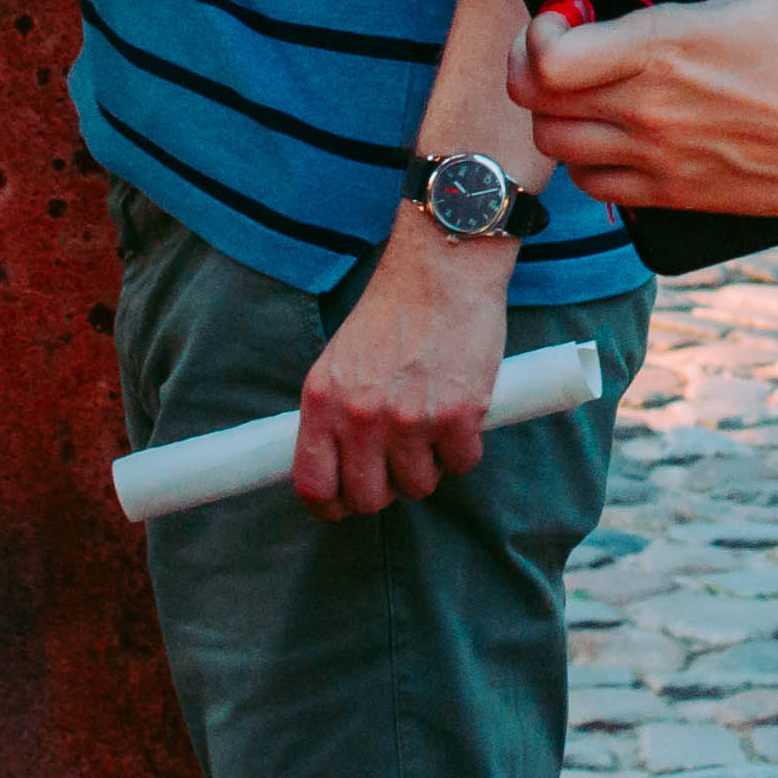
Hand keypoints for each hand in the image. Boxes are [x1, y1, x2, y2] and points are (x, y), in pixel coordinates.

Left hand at [295, 221, 514, 516]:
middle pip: (368, 497)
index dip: (329, 507)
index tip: (342, 506)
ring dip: (429, 467)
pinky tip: (462, 417)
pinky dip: (464, 449)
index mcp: (323, 401)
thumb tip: (340, 464)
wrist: (442, 271)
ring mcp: (411, 419)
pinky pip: (461, 463)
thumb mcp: (340, 360)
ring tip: (433, 428)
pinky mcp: (459, 414)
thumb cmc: (394, 312)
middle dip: (386, 491)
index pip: (313, 484)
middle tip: (399, 467)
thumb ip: (335, 412)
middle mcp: (361, 416)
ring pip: (419, 485)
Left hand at [516, 0, 777, 218]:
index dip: (538, 31)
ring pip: (555, 144)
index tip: (562, 13)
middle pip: (535, 101)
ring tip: (585, 89)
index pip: (549, 57)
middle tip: (563, 46)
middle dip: (534, 66)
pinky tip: (613, 134)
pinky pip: (593, 186)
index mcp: (666, 47)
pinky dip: (587, 160)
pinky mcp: (674, 195)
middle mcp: (650, 109)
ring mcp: (658, 158)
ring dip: (557, 112)